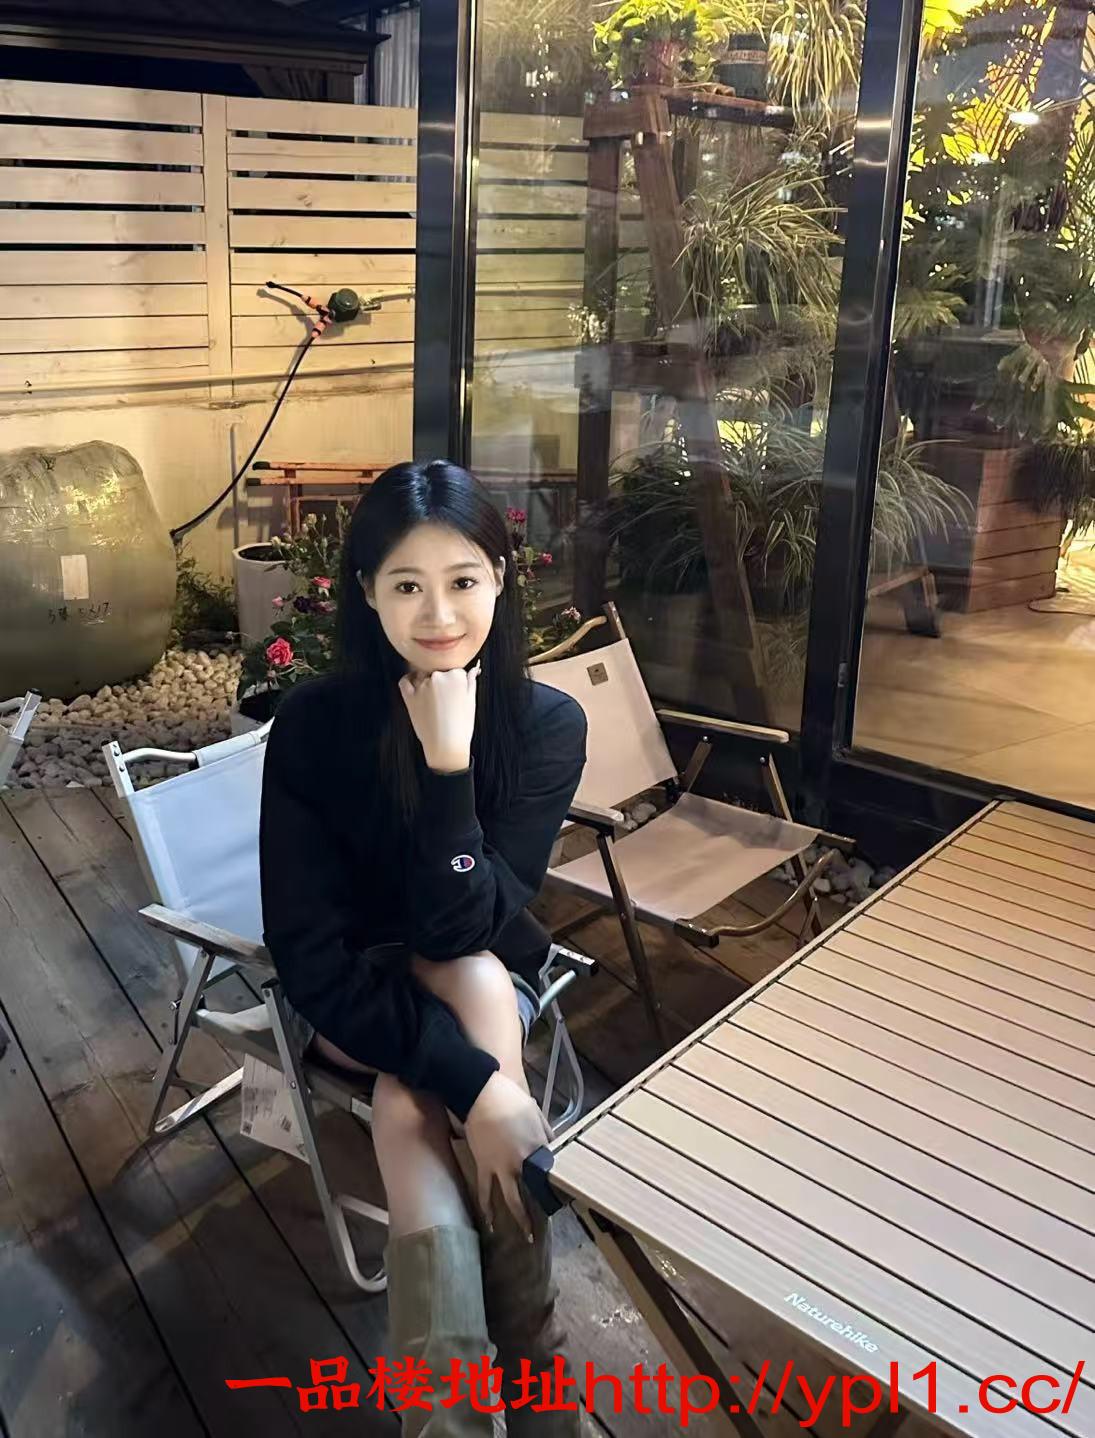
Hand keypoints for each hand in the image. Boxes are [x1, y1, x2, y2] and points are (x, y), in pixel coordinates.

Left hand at [398, 662, 479, 772]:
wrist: (446, 745)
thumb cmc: (461, 726)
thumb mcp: (471, 701)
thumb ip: (470, 682)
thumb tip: (474, 670)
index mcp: (456, 675)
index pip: (454, 670)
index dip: (455, 681)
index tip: (455, 690)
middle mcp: (438, 677)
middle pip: (437, 672)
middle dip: (441, 682)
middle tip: (445, 699)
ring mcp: (422, 686)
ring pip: (422, 676)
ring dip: (426, 682)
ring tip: (433, 699)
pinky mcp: (410, 697)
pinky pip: (405, 682)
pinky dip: (408, 680)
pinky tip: (413, 683)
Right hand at [463, 1070, 552, 1236]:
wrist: (481, 1095)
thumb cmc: (510, 1099)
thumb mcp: (534, 1111)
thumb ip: (545, 1130)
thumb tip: (552, 1143)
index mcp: (538, 1145)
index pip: (552, 1169)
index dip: (559, 1182)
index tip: (565, 1194)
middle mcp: (522, 1161)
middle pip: (536, 1191)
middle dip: (545, 1209)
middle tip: (553, 1222)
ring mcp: (502, 1167)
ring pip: (512, 1199)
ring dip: (520, 1219)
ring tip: (527, 1237)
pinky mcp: (484, 1167)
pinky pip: (486, 1192)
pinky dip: (487, 1208)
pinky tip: (490, 1224)